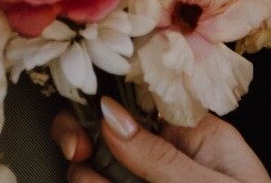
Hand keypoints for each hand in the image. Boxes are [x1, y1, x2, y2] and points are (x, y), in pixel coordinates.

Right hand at [53, 100, 270, 182]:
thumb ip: (160, 155)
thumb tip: (109, 114)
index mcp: (194, 131)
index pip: (139, 96)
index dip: (103, 99)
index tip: (83, 117)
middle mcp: (168, 153)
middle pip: (108, 128)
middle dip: (82, 135)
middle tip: (77, 154)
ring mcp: (151, 180)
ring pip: (100, 165)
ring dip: (85, 172)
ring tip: (87, 180)